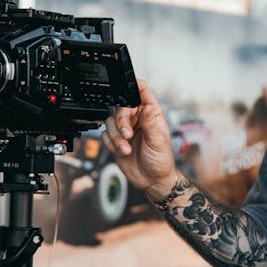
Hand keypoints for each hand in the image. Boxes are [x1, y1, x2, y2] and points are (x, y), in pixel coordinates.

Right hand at [101, 79, 177, 199]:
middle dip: (121, 121)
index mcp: (151, 113)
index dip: (133, 87)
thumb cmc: (161, 160)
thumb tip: (147, 107)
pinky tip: (122, 151)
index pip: (141, 92)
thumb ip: (150, 123)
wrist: (152, 180)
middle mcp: (137, 118)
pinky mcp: (116, 140)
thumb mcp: (158, 140)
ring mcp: (125, 129)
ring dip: (116, 137)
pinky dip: (111, 144)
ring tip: (126, 148)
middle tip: (127, 134)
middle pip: (121, 107)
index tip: (127, 91)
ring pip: (110, 121)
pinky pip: (105, 135)